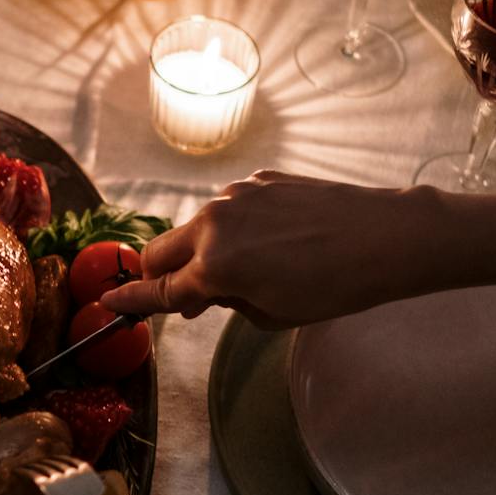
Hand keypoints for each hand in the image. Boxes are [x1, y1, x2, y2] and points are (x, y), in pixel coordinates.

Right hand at [101, 171, 458, 328]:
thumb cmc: (333, 287)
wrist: (386, 238)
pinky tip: (273, 244)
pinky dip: (235, 230)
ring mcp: (236, 196)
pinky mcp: (261, 180)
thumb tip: (203, 294)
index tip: (108, 306)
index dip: (130, 303)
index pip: (157, 291)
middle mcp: (214, 224)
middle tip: (180, 298)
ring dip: (201, 252)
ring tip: (244, 272)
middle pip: (160, 251)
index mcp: (213, 267)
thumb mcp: (271, 314)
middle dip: (159, 276)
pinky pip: (230, 209)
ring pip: (195, 228)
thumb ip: (224, 304)